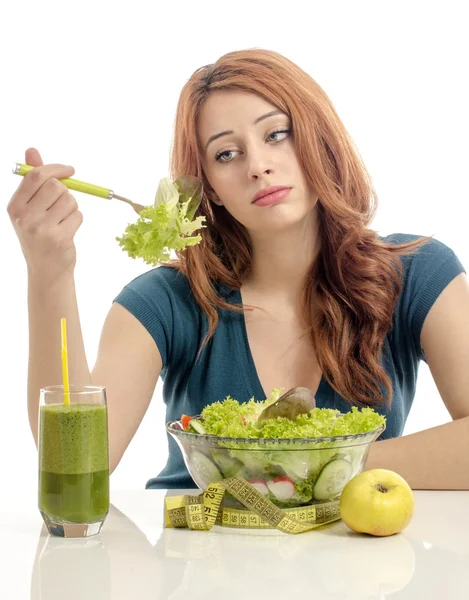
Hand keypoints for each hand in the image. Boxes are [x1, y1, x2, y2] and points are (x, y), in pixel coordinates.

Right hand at [7, 148, 82, 283]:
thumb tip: (32, 150)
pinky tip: (67, 231)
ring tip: (63, 220)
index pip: (36, 176)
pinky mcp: (59, 238)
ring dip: (72, 207)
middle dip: (66, 192)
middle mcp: (25, 217)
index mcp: (15, 206)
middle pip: (56, 186)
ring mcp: (41, 229)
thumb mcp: (30, 208)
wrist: (46, 270)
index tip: (69, 170)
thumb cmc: (39, 234)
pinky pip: (78, 216)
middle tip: (62, 205)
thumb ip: (33, 179)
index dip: (56, 169)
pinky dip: (77, 220)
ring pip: (70, 200)